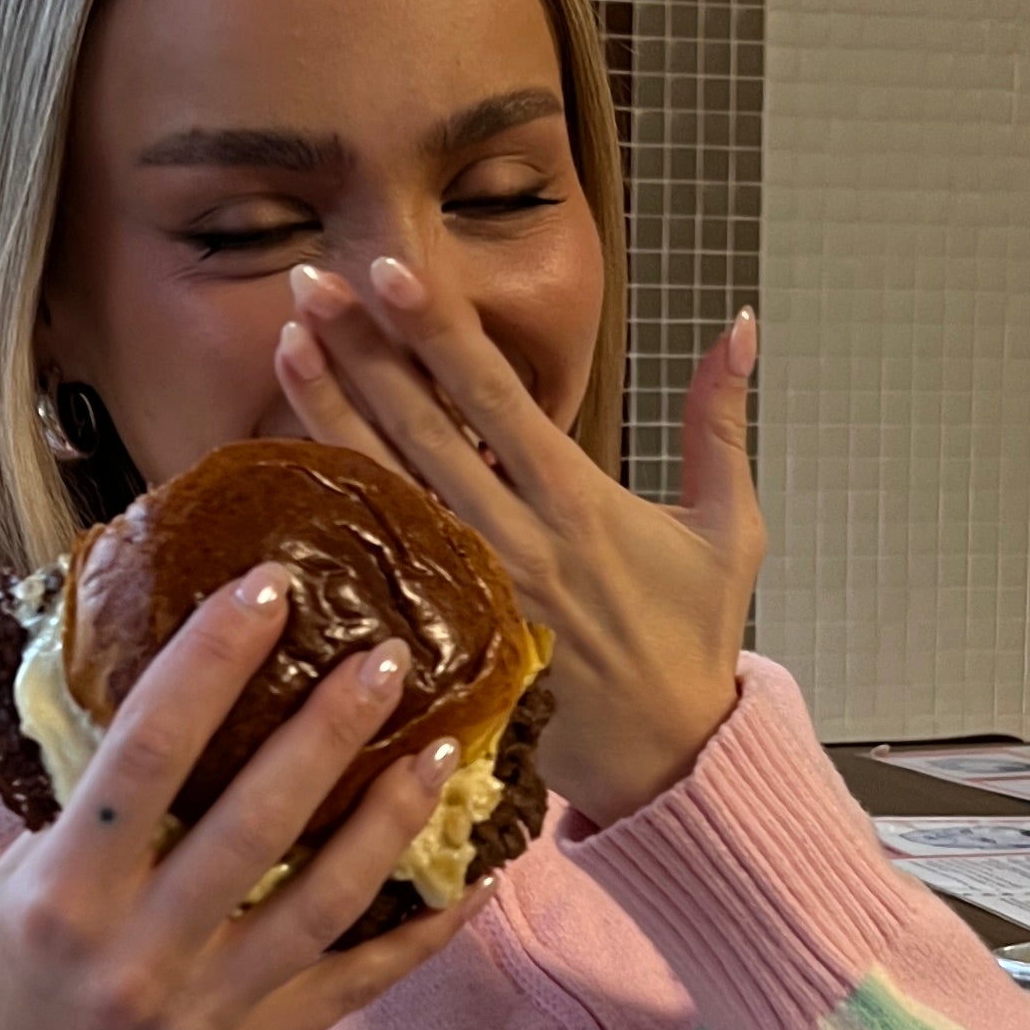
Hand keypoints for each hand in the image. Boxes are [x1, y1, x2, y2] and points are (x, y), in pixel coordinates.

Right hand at [0, 567, 484, 1029]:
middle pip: (255, 820)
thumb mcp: (7, 882)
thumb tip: (167, 686)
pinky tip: (470, 878)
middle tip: (389, 655)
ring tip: (445, 749)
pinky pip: (353, 984)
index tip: (267, 588)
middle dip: (328, 728)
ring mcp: (204, 1011)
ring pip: (323, 902)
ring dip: (391, 818)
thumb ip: (86, 803)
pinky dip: (418, 932)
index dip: (212, 660)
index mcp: (63, 895)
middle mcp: (137, 955)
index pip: (147, 752)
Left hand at [277, 261, 761, 828]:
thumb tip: (742, 323)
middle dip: (364, 351)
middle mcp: (516, 544)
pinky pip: (379, 564)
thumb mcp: (731, 528)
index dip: (440, 333)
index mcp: (580, 506)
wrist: (667, 759)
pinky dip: (335, 507)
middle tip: (311, 281)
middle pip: (422, 433)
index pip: (496, 401)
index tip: (393, 270)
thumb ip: (720, 421)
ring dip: (331, 413)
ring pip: (386, 492)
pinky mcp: (447, 637)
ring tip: (286, 340)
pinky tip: (288, 456)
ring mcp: (472, 593)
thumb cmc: (695, 638)